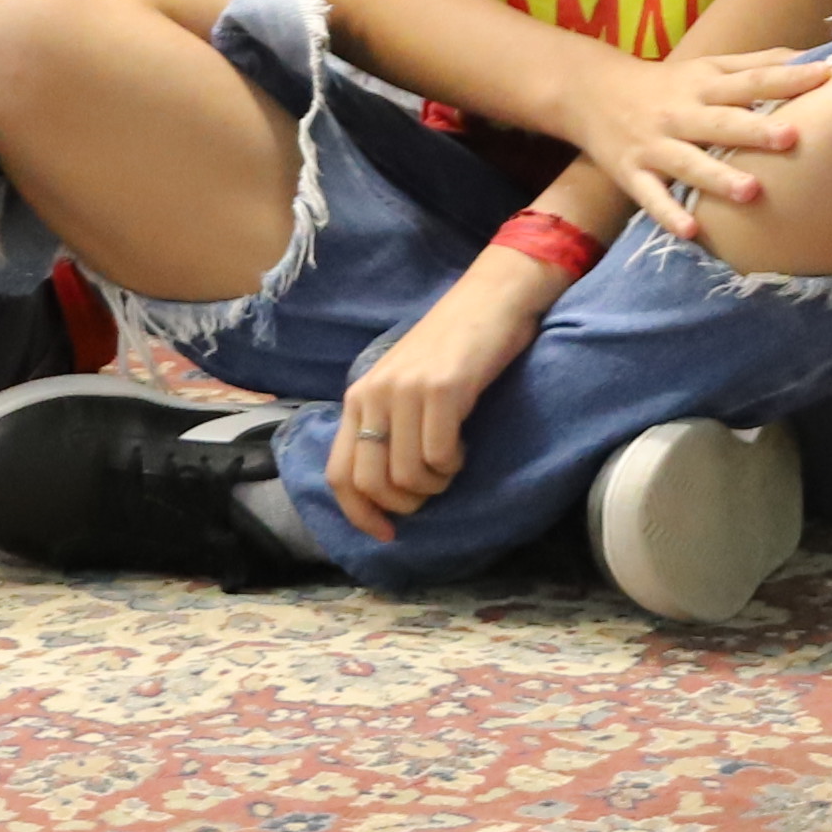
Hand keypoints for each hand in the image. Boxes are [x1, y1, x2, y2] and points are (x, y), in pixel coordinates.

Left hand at [324, 248, 555, 542]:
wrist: (492, 296)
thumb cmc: (452, 346)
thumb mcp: (403, 384)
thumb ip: (385, 424)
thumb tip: (383, 489)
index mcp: (358, 396)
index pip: (339, 474)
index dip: (359, 515)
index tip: (386, 535)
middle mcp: (374, 394)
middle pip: (371, 483)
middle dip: (404, 505)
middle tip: (431, 492)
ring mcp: (407, 390)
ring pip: (408, 476)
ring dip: (434, 485)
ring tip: (451, 462)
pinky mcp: (444, 389)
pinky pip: (440, 456)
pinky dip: (454, 465)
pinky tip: (464, 446)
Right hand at [560, 34, 831, 240]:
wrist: (591, 93)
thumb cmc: (667, 84)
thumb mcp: (708, 66)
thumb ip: (756, 63)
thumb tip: (811, 57)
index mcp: (705, 85)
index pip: (751, 80)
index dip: (787, 78)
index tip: (825, 76)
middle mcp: (681, 113)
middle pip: (722, 122)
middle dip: (756, 130)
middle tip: (793, 137)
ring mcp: (655, 145)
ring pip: (689, 163)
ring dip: (718, 177)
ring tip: (751, 192)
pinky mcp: (632, 173)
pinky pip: (651, 197)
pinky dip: (669, 214)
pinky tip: (691, 231)